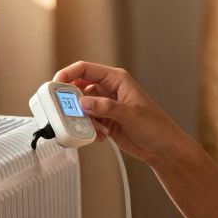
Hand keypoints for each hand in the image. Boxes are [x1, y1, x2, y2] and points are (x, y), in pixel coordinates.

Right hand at [52, 61, 185, 164]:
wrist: (162, 148)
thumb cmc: (156, 126)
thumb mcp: (131, 115)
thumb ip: (106, 107)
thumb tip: (83, 102)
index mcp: (116, 79)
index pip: (85, 69)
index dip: (68, 74)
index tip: (55, 85)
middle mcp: (108, 90)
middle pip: (78, 88)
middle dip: (72, 102)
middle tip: (69, 114)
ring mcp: (105, 106)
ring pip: (81, 107)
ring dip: (83, 119)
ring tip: (96, 129)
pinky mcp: (104, 120)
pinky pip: (86, 121)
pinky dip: (89, 129)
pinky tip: (102, 136)